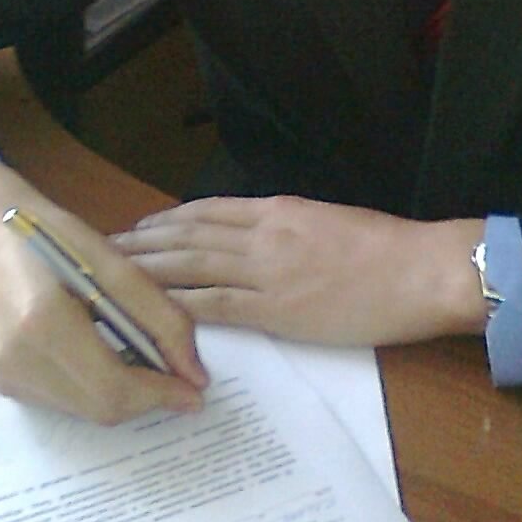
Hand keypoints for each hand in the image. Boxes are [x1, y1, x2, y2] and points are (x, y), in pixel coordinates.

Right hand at [0, 159, 206, 423]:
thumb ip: (162, 318)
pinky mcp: (4, 385)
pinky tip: (106, 356)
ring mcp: (6, 378)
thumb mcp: (117, 263)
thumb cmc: (55, 238)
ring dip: (124, 394)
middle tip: (177, 376)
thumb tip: (195, 377)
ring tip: (141, 358)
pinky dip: (98, 388)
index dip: (159, 394)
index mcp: (42, 322)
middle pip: (101, 407)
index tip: (196, 391)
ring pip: (87, 411)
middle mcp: (18, 361)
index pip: (113, 387)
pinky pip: (68, 402)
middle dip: (147, 397)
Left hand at [111, 195, 486, 346]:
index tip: (139, 227)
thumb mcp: (328, 221)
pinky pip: (213, 306)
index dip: (166, 220)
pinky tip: (151, 311)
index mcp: (277, 210)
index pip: (206, 210)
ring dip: (146, 270)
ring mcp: (265, 272)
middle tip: (102, 250)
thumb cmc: (387, 248)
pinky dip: (177, 307)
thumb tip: (258, 238)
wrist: (418, 270)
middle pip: (186, 235)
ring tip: (111, 275)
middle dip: (141, 243)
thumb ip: (287, 228)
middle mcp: (262, 234)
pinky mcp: (274, 310)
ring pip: (189, 265)